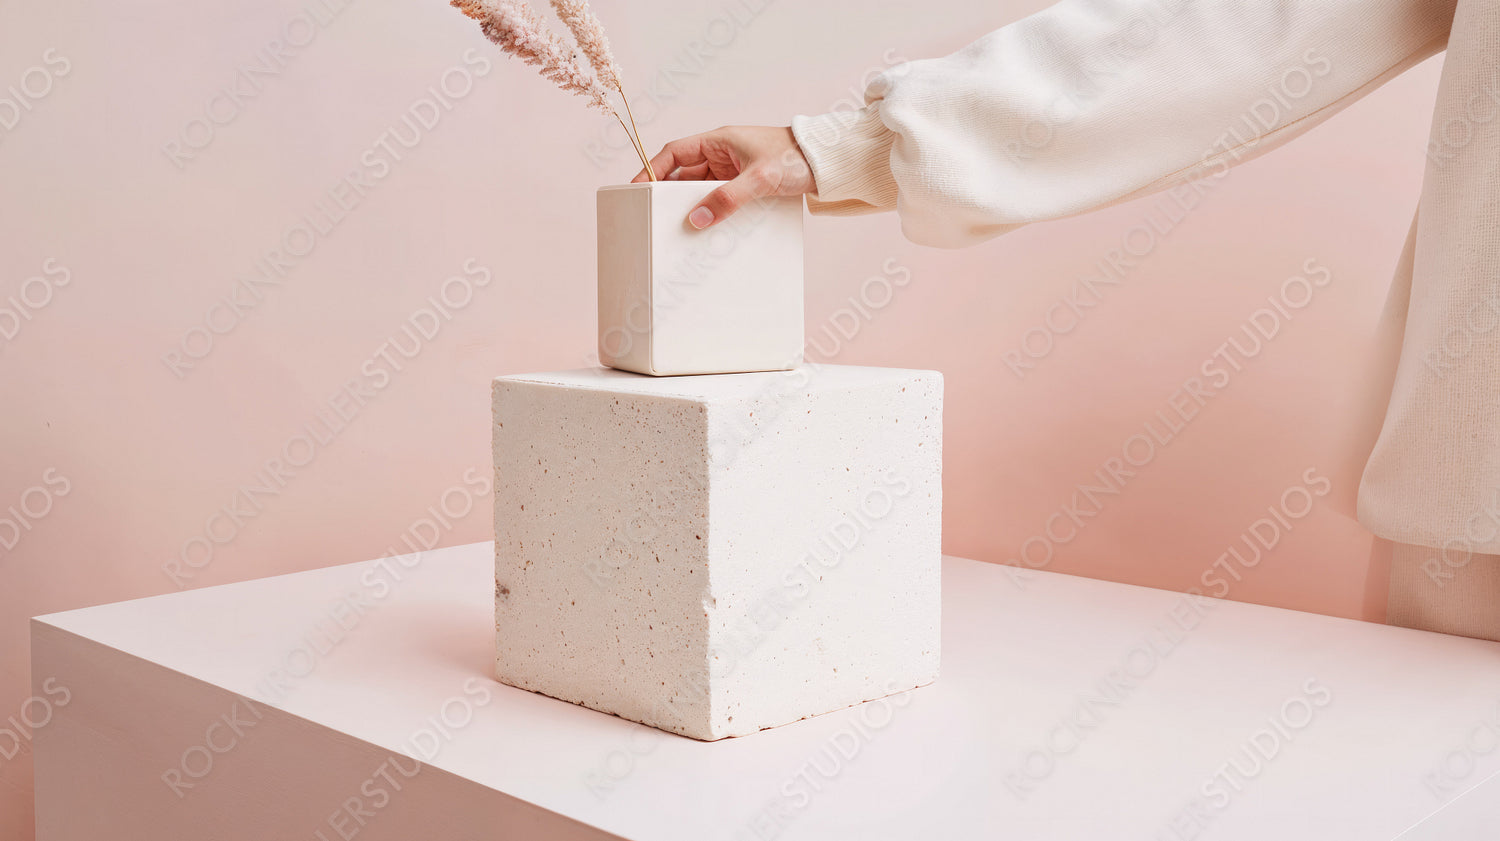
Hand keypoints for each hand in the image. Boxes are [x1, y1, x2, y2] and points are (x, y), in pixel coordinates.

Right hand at [631, 126, 815, 228]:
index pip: (674, 153)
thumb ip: (729, 198)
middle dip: (671, 197)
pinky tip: (711, 231)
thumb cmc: (797, 157)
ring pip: (703, 191)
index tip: (637, 189)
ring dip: (695, 209)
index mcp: (719, 141)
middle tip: (657, 220)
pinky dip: (715, 214)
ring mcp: (734, 172)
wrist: (830, 164)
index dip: (652, 169)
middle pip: (684, 177)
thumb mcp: (761, 178)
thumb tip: (698, 219)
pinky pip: (722, 201)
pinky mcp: (747, 187)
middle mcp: (723, 155)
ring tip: (681, 231)